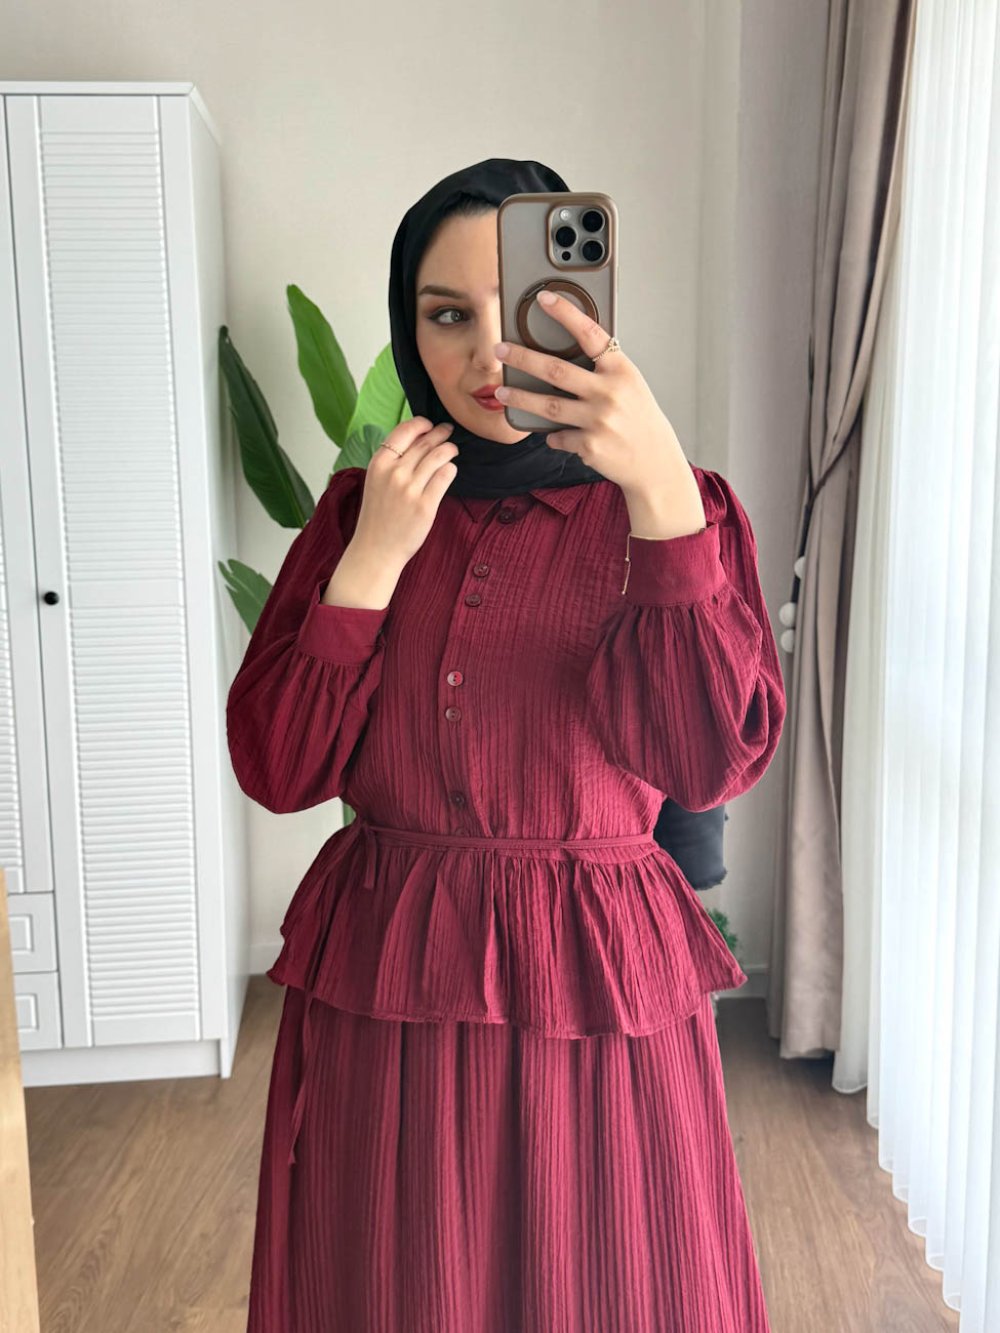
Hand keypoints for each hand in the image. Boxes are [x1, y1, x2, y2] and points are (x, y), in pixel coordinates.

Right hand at [353, 418, 458, 564]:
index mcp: (379, 463)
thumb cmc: (377, 515)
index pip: (404, 431)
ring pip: (438, 455)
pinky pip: (445, 476)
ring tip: (452, 449)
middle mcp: (394, 473)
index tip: (430, 425)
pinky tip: (450, 469)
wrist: (376, 548)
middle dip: (440, 433)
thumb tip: (417, 440)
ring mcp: (410, 488)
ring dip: (449, 448)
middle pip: (425, 442)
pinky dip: (451, 468)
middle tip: (448, 431)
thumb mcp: (376, 480)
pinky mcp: (426, 504)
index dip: (421, 424)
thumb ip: (392, 461)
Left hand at [493, 291, 705, 535]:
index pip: (590, 333)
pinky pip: (557, 437)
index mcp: (621, 370)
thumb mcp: (629, 386)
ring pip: (548, 406)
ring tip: (501, 391)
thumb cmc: (640, 420)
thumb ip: (602, 370)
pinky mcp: (589, 446)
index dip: (565, 313)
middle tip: (500, 349)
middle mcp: (610, 393)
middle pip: (555, 370)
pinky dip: (552, 436)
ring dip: (520, 398)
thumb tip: (561, 356)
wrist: (656, 463)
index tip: (543, 298)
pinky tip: (553, 435)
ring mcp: (599, 420)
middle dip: (522, 358)